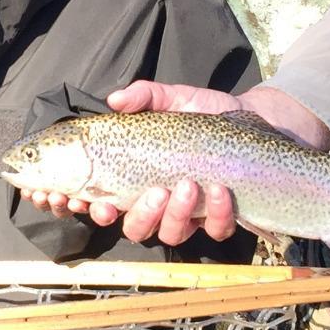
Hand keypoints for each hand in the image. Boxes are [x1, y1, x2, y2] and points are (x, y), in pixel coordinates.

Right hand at [33, 80, 245, 242]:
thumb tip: (115, 100)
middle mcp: (158, 202)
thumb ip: (144, 97)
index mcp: (137, 177)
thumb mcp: (174, 99)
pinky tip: (219, 191)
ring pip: (169, 233)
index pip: (98, 200)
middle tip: (150, 192)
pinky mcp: (220, 220)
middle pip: (132, 227)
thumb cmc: (208, 114)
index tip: (73, 200)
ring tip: (189, 185)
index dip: (79, 206)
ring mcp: (188, 214)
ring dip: (175, 213)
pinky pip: (212, 231)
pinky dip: (214, 214)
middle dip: (136, 216)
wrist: (255, 120)